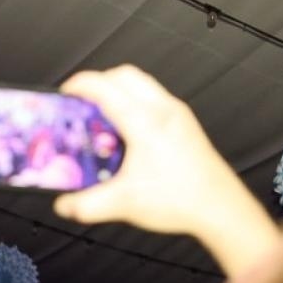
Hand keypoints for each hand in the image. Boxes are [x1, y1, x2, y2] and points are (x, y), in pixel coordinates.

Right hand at [53, 66, 278, 276]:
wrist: (219, 207)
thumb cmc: (182, 199)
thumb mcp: (122, 204)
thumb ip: (85, 205)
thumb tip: (64, 204)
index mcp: (145, 123)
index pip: (106, 87)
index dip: (80, 85)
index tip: (65, 93)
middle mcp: (163, 111)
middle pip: (124, 75)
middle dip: (97, 82)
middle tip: (81, 101)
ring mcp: (177, 114)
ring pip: (141, 83)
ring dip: (117, 91)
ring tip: (101, 116)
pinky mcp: (184, 124)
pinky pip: (154, 98)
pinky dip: (133, 103)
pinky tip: (126, 132)